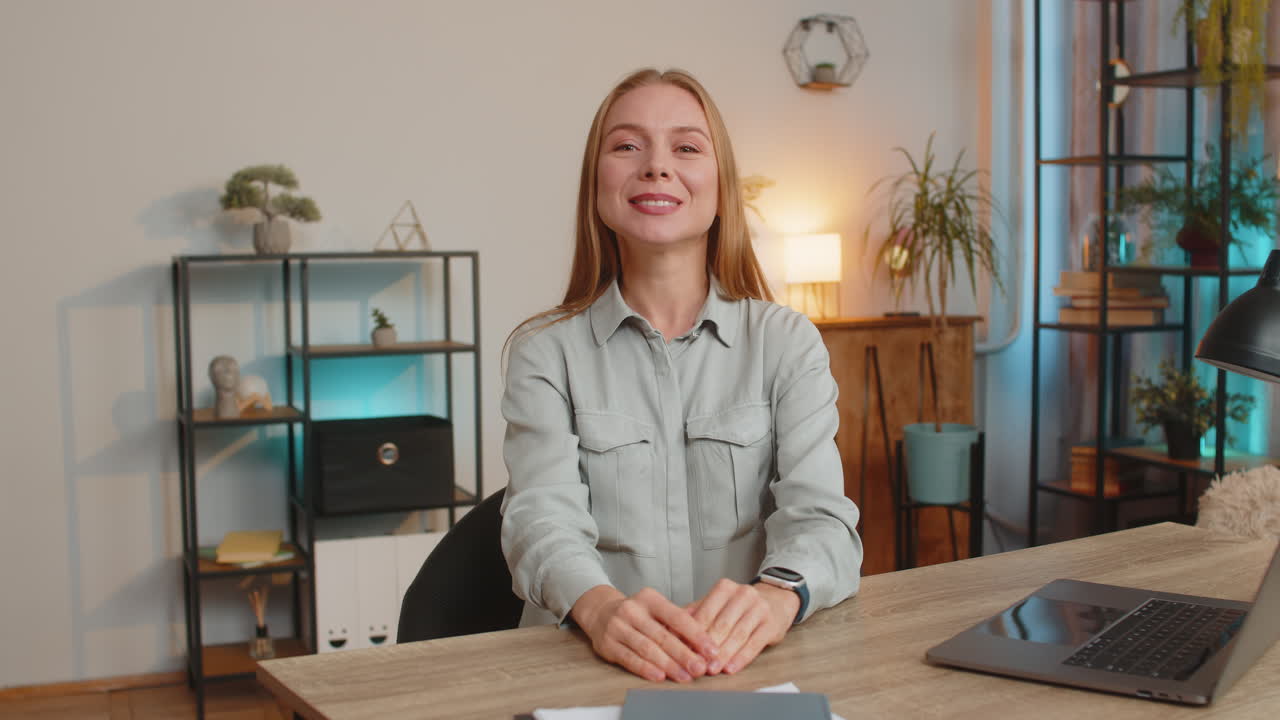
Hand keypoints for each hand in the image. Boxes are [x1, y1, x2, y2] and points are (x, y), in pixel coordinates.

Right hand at [570, 585, 720, 682]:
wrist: (601, 613)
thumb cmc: (638, 614)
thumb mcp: (656, 608)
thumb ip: (679, 619)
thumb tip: (708, 635)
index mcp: (649, 598)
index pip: (676, 617)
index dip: (696, 635)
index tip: (711, 650)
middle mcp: (632, 610)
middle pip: (662, 635)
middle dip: (684, 654)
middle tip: (700, 668)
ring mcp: (617, 626)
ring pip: (647, 648)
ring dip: (668, 665)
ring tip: (685, 676)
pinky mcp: (607, 644)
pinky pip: (629, 659)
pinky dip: (646, 669)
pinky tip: (660, 677)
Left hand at [686, 578, 797, 674]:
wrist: (775, 600)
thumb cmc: (739, 606)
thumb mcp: (718, 604)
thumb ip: (696, 614)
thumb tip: (671, 630)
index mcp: (725, 588)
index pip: (706, 612)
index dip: (693, 634)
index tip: (682, 650)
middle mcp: (743, 594)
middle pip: (721, 624)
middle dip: (708, 647)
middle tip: (696, 664)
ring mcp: (759, 608)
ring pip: (738, 634)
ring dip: (723, 654)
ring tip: (712, 669)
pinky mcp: (772, 623)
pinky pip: (755, 643)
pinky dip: (741, 657)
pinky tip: (731, 668)